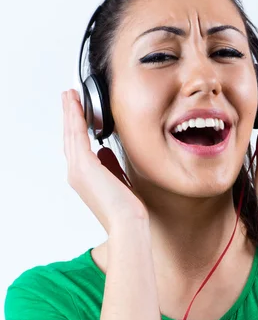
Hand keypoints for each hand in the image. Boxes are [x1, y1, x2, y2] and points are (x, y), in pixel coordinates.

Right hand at [62, 89, 148, 233]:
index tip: (77, 112)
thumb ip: (110, 166)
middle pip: (70, 138)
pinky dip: (76, 118)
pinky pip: (78, 135)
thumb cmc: (126, 209)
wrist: (127, 223)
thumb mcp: (118, 182)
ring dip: (71, 112)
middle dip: (70, 116)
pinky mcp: (84, 166)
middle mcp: (76, 174)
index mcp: (84, 179)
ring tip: (70, 95)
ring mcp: (78, 170)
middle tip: (68, 97)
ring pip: (72, 134)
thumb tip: (105, 151)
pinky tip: (77, 105)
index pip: (78, 148)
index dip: (76, 128)